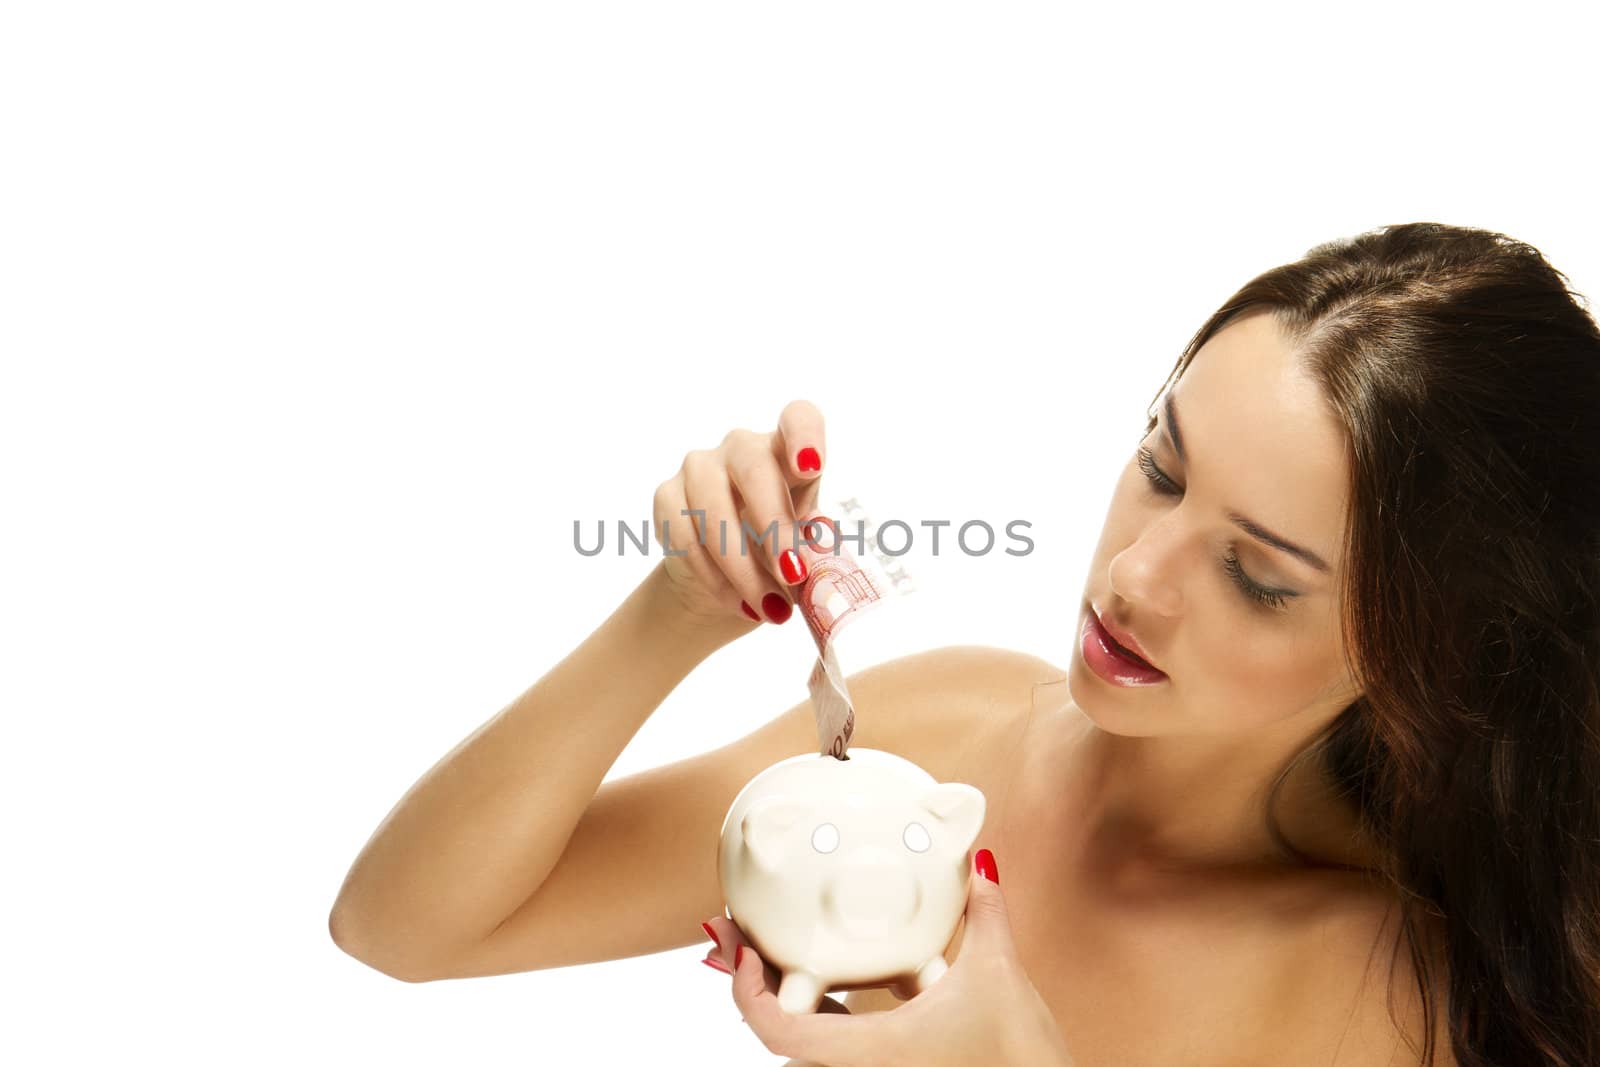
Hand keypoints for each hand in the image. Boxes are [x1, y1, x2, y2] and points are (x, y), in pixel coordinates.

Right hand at [652, 399, 825, 628]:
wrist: (727, 581)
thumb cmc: (777, 554)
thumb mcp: (805, 551)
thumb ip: (812, 553)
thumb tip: (814, 569)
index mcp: (787, 452)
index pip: (798, 417)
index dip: (805, 435)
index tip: (812, 466)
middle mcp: (742, 448)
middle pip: (755, 468)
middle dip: (775, 527)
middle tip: (793, 575)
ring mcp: (699, 467)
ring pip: (714, 508)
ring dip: (743, 568)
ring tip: (769, 608)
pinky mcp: (667, 496)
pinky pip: (685, 535)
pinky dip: (714, 577)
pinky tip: (738, 602)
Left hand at [699, 850, 1076, 1066]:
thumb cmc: (1019, 1058)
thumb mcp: (998, 974)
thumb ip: (986, 913)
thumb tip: (983, 863)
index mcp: (870, 1050)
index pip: (775, 1029)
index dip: (745, 988)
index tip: (744, 948)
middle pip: (780, 1033)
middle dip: (754, 984)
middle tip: (739, 939)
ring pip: (808, 1041)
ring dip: (785, 999)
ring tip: (769, 954)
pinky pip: (839, 1043)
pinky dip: (823, 1013)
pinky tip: (835, 983)